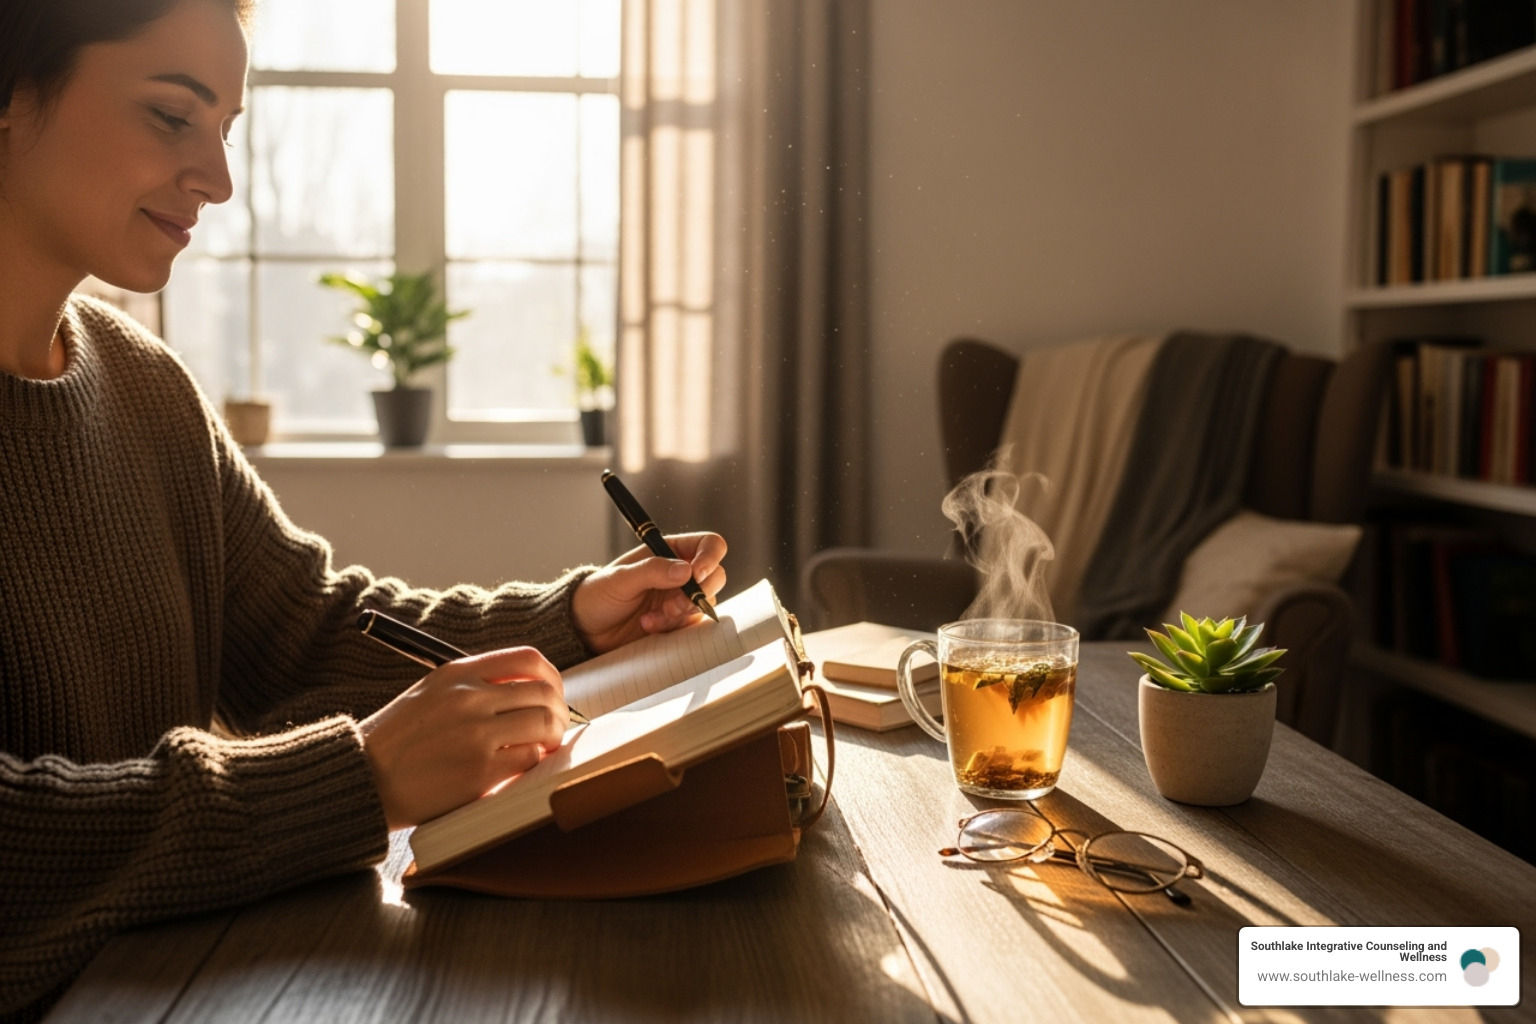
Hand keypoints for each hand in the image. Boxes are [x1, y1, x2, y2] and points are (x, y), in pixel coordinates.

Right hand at [358, 648, 567, 829]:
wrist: (364, 778)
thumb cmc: (399, 740)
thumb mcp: (432, 693)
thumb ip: (476, 685)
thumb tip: (530, 689)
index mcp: (458, 673)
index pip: (528, 659)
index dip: (551, 677)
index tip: (553, 693)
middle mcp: (469, 697)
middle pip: (544, 692)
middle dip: (559, 710)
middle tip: (554, 726)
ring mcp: (476, 734)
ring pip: (544, 723)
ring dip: (552, 737)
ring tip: (542, 746)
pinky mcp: (480, 771)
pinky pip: (529, 758)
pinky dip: (533, 761)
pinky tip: (520, 765)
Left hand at [571, 532, 727, 653]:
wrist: (586, 629)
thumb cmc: (598, 595)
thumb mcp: (620, 579)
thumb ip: (652, 570)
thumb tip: (686, 570)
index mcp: (668, 552)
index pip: (708, 545)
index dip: (710, 558)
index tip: (696, 575)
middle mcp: (680, 573)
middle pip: (715, 576)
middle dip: (697, 593)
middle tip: (670, 606)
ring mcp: (681, 598)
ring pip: (705, 603)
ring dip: (680, 614)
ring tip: (649, 620)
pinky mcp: (679, 622)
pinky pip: (694, 624)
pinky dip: (675, 628)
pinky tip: (650, 627)